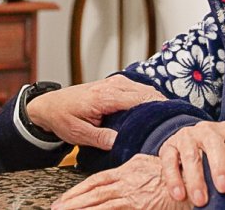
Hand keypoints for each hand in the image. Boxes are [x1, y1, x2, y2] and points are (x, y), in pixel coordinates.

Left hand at [27, 74, 164, 149]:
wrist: (50, 105)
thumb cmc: (63, 118)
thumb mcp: (78, 134)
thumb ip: (101, 138)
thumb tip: (121, 143)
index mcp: (105, 97)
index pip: (141, 100)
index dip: (159, 111)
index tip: (172, 125)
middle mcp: (113, 85)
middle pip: (148, 93)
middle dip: (163, 108)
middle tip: (175, 127)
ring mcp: (116, 82)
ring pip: (146, 90)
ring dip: (157, 103)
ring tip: (168, 122)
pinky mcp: (117, 84)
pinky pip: (139, 90)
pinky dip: (149, 99)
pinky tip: (155, 115)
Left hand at [52, 154, 189, 209]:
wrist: (194, 179)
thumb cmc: (178, 175)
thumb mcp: (151, 166)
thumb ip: (135, 169)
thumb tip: (125, 170)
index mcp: (128, 169)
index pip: (97, 180)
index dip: (80, 189)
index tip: (66, 197)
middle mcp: (126, 180)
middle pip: (93, 191)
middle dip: (72, 200)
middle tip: (56, 208)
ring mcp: (131, 194)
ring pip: (98, 202)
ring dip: (78, 208)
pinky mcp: (138, 205)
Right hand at [158, 120, 224, 206]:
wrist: (187, 143)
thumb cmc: (216, 156)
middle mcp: (208, 130)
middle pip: (214, 143)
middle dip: (220, 166)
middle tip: (224, 188)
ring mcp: (187, 137)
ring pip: (191, 154)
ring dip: (196, 179)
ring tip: (200, 201)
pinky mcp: (169, 146)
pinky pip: (170, 162)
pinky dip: (174, 179)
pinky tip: (180, 195)